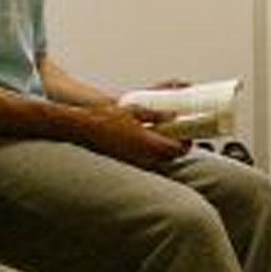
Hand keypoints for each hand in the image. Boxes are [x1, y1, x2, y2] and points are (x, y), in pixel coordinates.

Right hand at [73, 104, 189, 169]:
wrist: (82, 129)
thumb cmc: (105, 118)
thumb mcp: (134, 111)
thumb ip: (155, 115)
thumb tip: (173, 115)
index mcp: (147, 143)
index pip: (176, 150)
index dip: (186, 144)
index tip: (188, 137)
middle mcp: (142, 156)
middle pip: (169, 158)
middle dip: (177, 149)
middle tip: (180, 137)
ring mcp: (134, 160)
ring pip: (158, 160)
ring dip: (165, 152)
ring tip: (165, 138)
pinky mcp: (126, 161)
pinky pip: (145, 160)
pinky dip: (152, 154)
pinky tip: (147, 142)